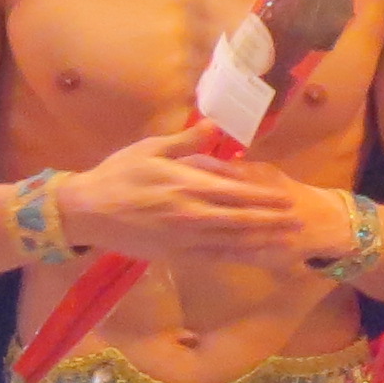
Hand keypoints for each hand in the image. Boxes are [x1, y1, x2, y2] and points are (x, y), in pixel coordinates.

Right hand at [59, 127, 322, 267]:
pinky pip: (214, 257)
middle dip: (272, 219)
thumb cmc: (117, 175)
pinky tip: (254, 256)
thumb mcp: (149, 149)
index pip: (235, 190)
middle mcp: (192, 212)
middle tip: (298, 218)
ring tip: (287, 239)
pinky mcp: (175, 254)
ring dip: (263, 240)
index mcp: (187, 183)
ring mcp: (184, 237)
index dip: (263, 195)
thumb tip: (215, 125)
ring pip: (233, 241)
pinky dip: (237, 257)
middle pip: (242, 218)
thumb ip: (186, 141)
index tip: (285, 195)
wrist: (85, 211)